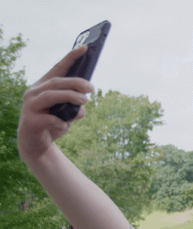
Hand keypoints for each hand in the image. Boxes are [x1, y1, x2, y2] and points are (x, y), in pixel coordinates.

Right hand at [17, 46, 93, 160]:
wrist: (36, 146)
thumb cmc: (53, 125)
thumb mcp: (68, 115)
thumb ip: (75, 108)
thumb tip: (82, 107)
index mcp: (43, 87)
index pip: (58, 69)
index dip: (71, 57)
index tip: (85, 48)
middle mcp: (34, 93)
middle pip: (57, 82)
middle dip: (76, 83)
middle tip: (92, 88)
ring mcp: (30, 106)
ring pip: (51, 95)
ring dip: (70, 96)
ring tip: (85, 100)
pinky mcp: (30, 121)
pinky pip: (49, 118)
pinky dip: (61, 121)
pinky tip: (65, 125)